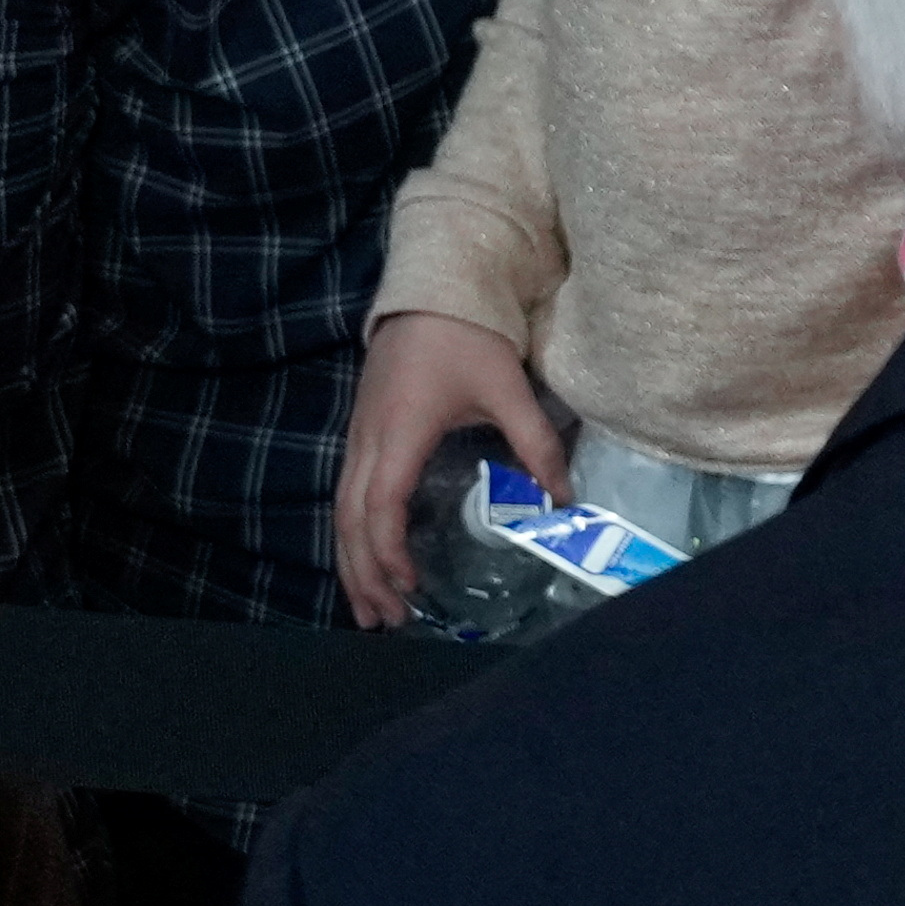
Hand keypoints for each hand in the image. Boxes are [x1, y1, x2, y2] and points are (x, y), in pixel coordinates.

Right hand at [329, 310, 569, 628]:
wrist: (432, 283)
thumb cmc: (468, 333)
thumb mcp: (508, 386)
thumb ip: (535, 443)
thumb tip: (564, 499)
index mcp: (401, 429)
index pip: (382, 504)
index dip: (390, 552)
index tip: (411, 587)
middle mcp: (369, 437)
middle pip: (350, 519)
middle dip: (364, 574)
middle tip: (386, 622)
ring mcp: (359, 433)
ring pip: (340, 509)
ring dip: (352, 562)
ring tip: (370, 609)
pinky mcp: (362, 430)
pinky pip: (346, 493)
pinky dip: (352, 534)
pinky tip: (367, 559)